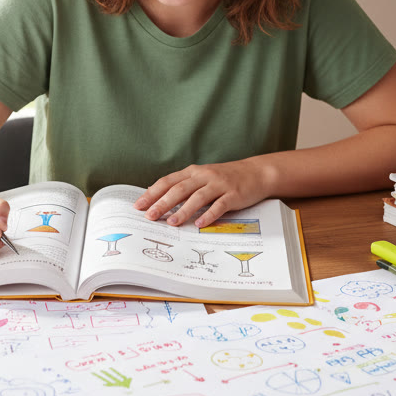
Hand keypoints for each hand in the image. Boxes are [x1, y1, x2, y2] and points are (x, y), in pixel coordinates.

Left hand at [135, 160, 269, 226]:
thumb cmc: (226, 178)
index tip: (139, 205)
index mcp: (193, 171)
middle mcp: (204, 176)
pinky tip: (200, 224)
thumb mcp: (202, 177)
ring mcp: (219, 184)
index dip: (152, 193)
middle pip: (179, 189)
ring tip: (172, 222)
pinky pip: (220, 205)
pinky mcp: (233, 194)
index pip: (168, 181)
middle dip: (163, 203)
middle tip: (150, 216)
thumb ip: (183, 185)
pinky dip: (209, 215)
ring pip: (198, 197)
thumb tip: (158, 197)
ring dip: (183, 210)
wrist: (256, 173)